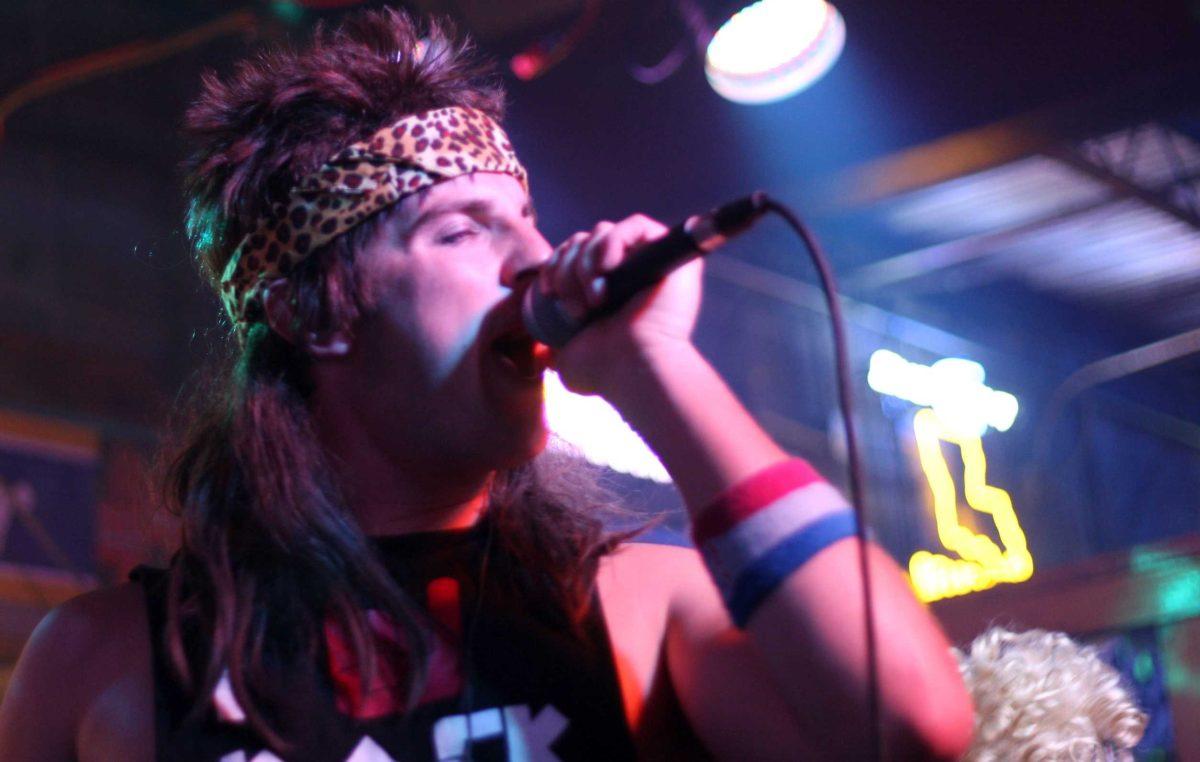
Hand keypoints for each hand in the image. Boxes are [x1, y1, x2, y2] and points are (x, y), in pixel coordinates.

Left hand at [540, 214, 702, 395]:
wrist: (632, 368)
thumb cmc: (605, 370)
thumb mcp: (568, 359)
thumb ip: (555, 352)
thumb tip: (543, 356)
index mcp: (608, 289)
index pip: (574, 253)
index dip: (555, 265)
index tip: (549, 292)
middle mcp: (631, 271)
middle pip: (585, 239)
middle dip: (568, 267)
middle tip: (575, 306)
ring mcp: (652, 259)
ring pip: (604, 231)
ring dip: (587, 262)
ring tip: (595, 298)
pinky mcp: (671, 251)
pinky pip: (637, 224)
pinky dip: (613, 242)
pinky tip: (609, 269)